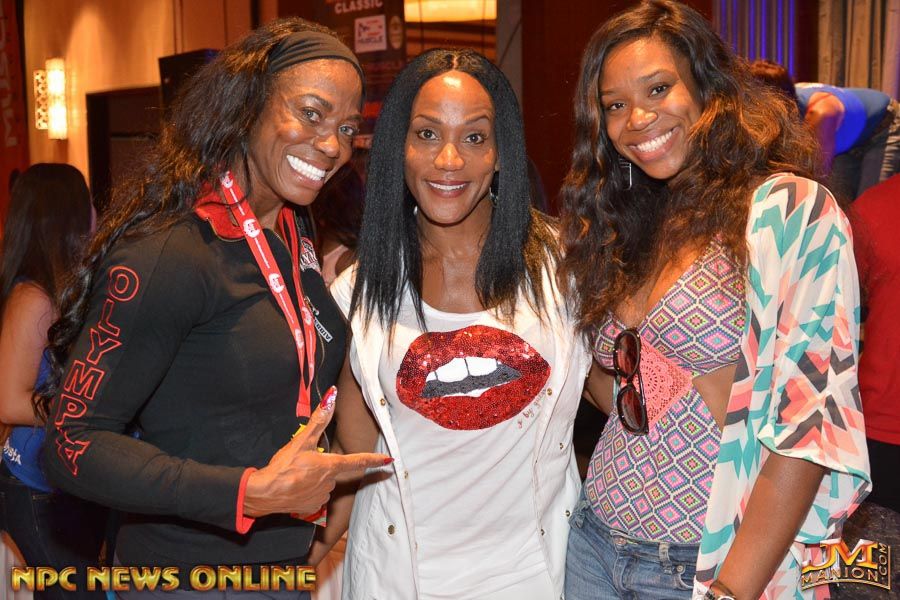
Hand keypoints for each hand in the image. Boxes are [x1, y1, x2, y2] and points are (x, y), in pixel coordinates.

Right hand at [242, 387, 390, 517]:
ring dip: (313, 479)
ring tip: (296, 476)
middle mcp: (330, 483)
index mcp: (331, 466)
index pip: (358, 461)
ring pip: (323, 484)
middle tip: (302, 464)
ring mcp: (321, 497)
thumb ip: (318, 419)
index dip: (374, 460)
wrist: (265, 493)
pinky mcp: (311, 508)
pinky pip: (314, 497)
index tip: (389, 461)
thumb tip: (332, 396)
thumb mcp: (301, 440)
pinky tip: (295, 488)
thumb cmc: (284, 466)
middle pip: (332, 471)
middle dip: (322, 467)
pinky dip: (306, 491)